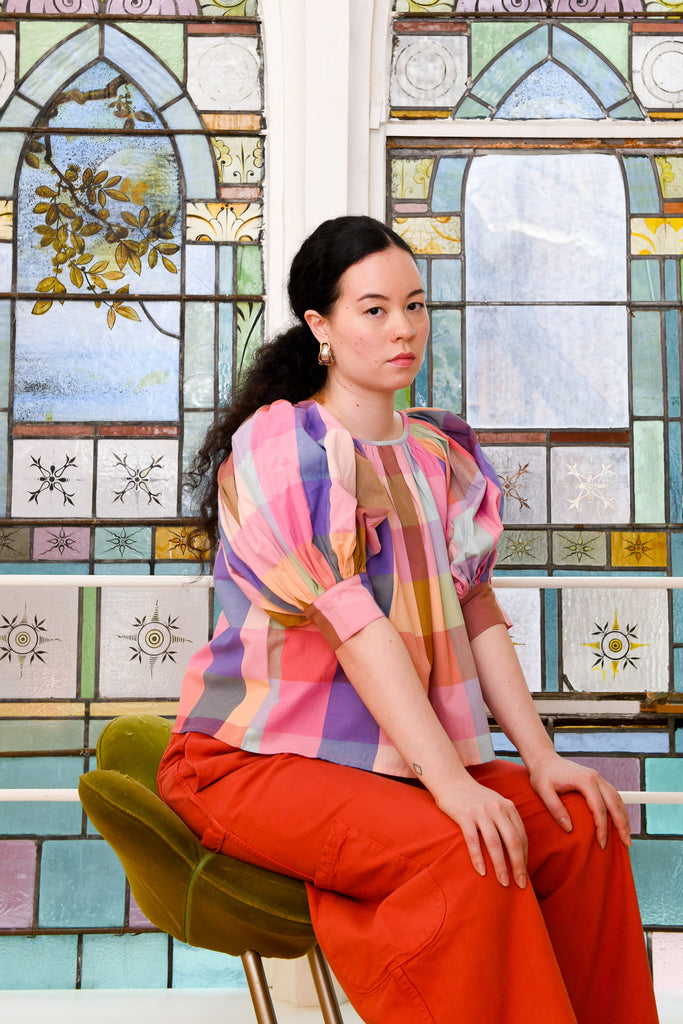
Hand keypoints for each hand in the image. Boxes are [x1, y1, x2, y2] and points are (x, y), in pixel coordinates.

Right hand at [434, 774, 528, 888]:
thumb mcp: (495, 803)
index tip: (524, 872)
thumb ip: (506, 820)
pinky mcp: (464, 815)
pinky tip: (481, 872)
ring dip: (501, 866)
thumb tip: (516, 849)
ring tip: (503, 882)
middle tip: (521, 884)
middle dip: (518, 865)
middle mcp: (497, 808)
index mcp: (508, 807)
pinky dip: (478, 858)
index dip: (524, 856)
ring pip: (494, 843)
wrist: (451, 780)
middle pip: (512, 841)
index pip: (521, 836)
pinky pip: (473, 840)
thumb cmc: (474, 797)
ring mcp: (481, 812)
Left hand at [526, 751, 631, 849]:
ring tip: (627, 835)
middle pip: (614, 804)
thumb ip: (556, 809)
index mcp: (584, 780)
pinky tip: (621, 820)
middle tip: (626, 843)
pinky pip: (612, 795)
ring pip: (617, 799)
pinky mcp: (596, 780)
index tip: (602, 843)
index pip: (599, 808)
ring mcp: (597, 778)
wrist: (544, 759)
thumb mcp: (543, 791)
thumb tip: (569, 829)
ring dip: (624, 817)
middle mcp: (595, 778)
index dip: (602, 828)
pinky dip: (619, 809)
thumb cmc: (542, 775)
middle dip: (622, 825)